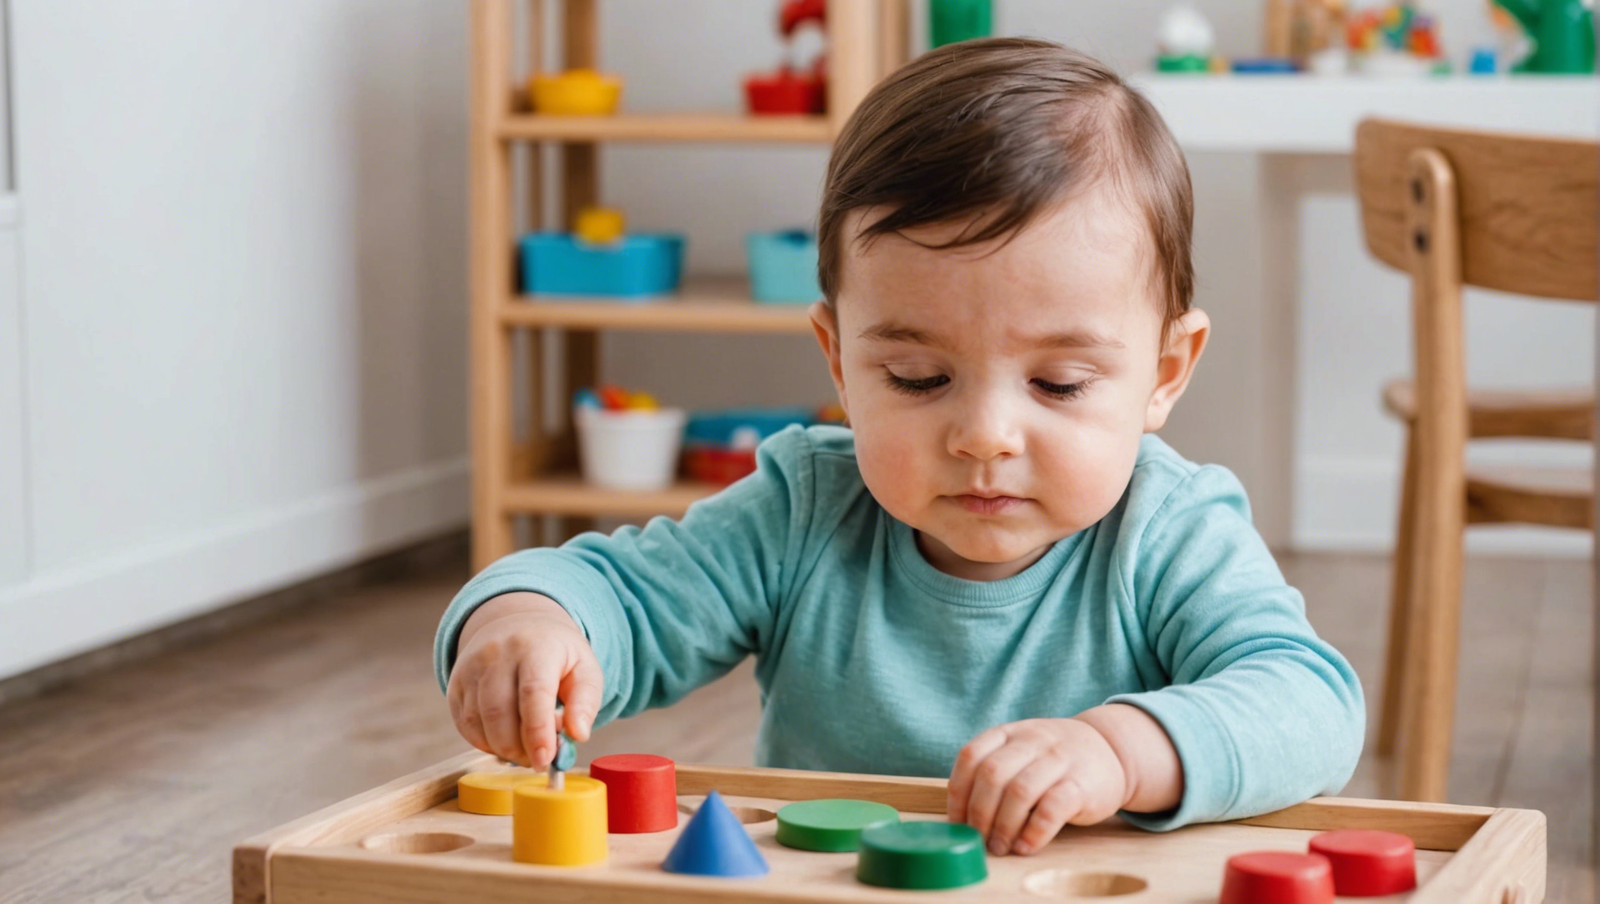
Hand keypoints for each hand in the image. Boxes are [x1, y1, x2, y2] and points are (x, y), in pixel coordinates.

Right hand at [446, 592, 602, 768]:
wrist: (517, 625)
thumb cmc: (557, 655)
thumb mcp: (584, 669)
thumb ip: (586, 702)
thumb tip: (579, 734)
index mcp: (536, 647)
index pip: (533, 692)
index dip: (538, 731)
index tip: (545, 760)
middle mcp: (497, 653)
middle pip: (500, 712)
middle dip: (519, 748)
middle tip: (539, 761)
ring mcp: (471, 667)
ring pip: (478, 722)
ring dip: (502, 749)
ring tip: (525, 750)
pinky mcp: (455, 683)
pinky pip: (465, 724)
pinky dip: (484, 743)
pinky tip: (505, 740)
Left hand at [947, 718, 1127, 856]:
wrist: (1112, 750)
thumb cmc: (1055, 760)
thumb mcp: (1023, 751)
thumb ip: (996, 771)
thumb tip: (964, 818)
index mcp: (1010, 732)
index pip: (971, 756)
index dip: (958, 793)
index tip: (957, 822)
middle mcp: (1032, 740)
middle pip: (992, 775)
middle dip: (979, 813)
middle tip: (978, 839)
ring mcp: (1059, 759)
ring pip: (1019, 791)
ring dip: (1003, 826)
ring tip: (1000, 847)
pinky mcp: (1082, 785)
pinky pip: (1052, 809)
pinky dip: (1033, 832)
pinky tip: (1025, 846)